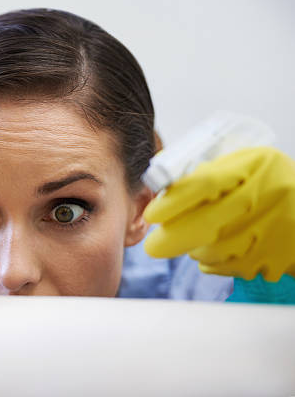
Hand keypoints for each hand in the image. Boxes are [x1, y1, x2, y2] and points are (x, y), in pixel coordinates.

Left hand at [143, 147, 294, 280]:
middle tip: (153, 247)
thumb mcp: (243, 166)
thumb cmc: (265, 183)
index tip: (152, 216)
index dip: (175, 202)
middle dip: (174, 238)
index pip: (206, 183)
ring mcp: (277, 227)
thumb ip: (207, 175)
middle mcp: (269, 194)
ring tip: (196, 240)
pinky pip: (234, 266)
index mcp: (256, 165)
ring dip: (197, 250)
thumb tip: (164, 194)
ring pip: (219, 250)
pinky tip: (218, 251)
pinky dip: (217, 263)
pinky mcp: (279, 254)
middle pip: (210, 222)